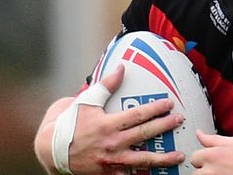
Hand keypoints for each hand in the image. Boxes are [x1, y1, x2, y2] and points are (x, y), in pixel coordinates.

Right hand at [66, 64, 185, 174]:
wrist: (53, 150)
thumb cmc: (71, 123)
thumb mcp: (87, 101)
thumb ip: (107, 85)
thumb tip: (121, 68)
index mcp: (108, 124)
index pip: (137, 115)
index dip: (155, 109)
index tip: (169, 103)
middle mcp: (112, 143)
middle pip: (144, 134)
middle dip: (164, 126)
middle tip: (180, 120)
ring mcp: (112, 160)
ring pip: (142, 160)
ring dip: (163, 158)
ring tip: (179, 156)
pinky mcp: (108, 173)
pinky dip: (143, 174)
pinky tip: (158, 172)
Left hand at [190, 130, 232, 174]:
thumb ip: (213, 138)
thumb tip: (199, 134)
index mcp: (212, 155)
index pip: (194, 156)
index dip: (202, 156)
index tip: (211, 158)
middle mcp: (210, 171)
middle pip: (194, 172)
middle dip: (203, 169)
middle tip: (217, 167)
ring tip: (221, 173)